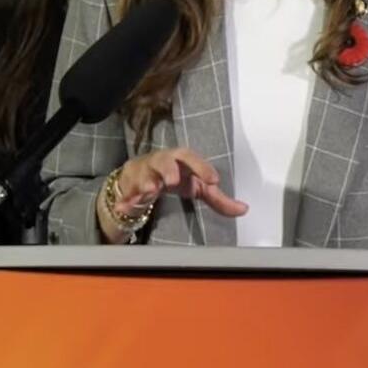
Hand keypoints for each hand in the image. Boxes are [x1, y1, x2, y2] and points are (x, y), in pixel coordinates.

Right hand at [121, 148, 247, 216]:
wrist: (140, 177)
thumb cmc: (174, 178)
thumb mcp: (197, 188)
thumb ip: (219, 199)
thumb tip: (244, 209)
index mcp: (181, 161)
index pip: (192, 158)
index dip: (202, 167)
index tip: (213, 180)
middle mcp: (162, 162)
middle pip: (165, 160)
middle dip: (169, 169)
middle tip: (173, 181)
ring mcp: (144, 173)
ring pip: (144, 174)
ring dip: (147, 182)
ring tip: (150, 191)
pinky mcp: (130, 186)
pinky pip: (127, 193)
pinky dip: (126, 201)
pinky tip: (124, 207)